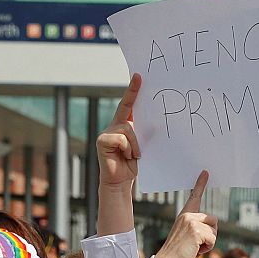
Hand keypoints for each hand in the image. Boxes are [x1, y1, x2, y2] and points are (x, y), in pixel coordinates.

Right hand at [97, 73, 141, 193]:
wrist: (121, 181)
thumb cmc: (133, 164)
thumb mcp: (143, 146)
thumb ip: (145, 133)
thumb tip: (156, 121)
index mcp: (125, 125)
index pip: (128, 104)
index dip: (133, 90)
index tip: (138, 76)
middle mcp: (114, 126)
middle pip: (127, 110)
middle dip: (133, 93)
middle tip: (139, 77)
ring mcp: (107, 132)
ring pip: (128, 128)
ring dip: (136, 144)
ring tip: (134, 155)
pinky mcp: (102, 141)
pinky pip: (121, 138)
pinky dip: (128, 148)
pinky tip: (126, 156)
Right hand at [152, 172, 216, 257]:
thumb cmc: (177, 253)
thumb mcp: (187, 236)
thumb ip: (198, 228)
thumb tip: (213, 227)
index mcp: (184, 215)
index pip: (194, 196)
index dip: (200, 184)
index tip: (205, 172)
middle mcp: (188, 215)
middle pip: (213, 220)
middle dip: (211, 234)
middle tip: (196, 244)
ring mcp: (192, 222)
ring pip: (214, 231)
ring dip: (209, 242)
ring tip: (194, 247)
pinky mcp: (196, 230)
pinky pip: (212, 239)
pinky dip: (207, 248)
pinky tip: (195, 250)